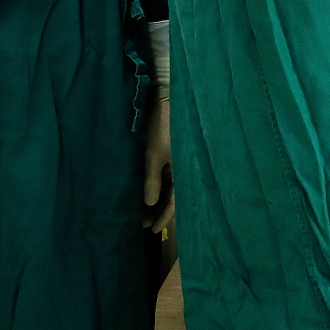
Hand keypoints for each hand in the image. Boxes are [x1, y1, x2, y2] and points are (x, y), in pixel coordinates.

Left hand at [142, 98, 174, 236]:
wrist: (170, 100)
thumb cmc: (164, 128)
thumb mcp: (154, 155)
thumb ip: (152, 180)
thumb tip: (149, 204)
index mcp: (185, 172)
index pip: (176, 202)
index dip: (164, 217)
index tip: (152, 230)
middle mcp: (186, 170)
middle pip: (174, 197)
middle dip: (159, 211)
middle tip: (143, 223)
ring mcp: (181, 162)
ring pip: (171, 188)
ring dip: (159, 199)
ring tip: (144, 211)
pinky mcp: (175, 154)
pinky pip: (169, 177)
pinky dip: (160, 186)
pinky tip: (150, 191)